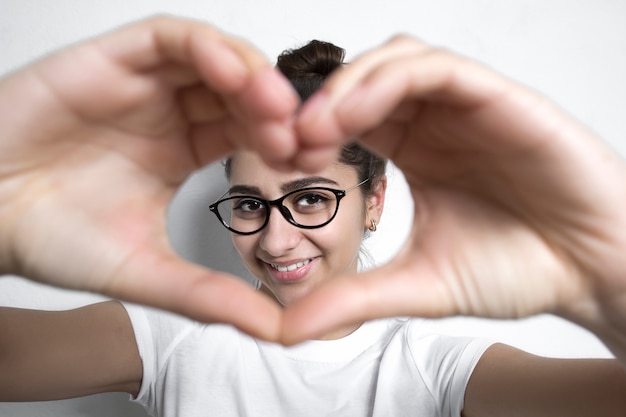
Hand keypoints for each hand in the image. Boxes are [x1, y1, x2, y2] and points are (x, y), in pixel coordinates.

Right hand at [0, 16, 300, 340]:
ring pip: (216, 60)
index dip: (284, 144)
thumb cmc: (52, 237)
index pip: (250, 134)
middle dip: (278, 111)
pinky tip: (234, 73)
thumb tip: (275, 328)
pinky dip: (209, 48)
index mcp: (183, 153)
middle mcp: (170, 114)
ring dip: (253, 76)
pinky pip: (172, 39)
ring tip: (277, 108)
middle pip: (242, 94)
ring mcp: (145, 84)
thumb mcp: (148, 271)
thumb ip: (210, 295)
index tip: (310, 166)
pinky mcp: (114, 59)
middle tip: (301, 137)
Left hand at [286, 36, 625, 348]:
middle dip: (317, 103)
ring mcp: (468, 107)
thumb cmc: (518, 269)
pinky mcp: (501, 99)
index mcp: (414, 152)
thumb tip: (289, 327)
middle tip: (282, 138)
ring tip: (314, 128)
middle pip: (363, 81)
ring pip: (395, 62)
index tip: (275, 159)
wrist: (592, 275)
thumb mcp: (418, 284)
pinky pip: (439, 70)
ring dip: (347, 86)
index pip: (348, 119)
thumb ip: (355, 296)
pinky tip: (356, 114)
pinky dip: (392, 80)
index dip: (307, 131)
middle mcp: (437, 123)